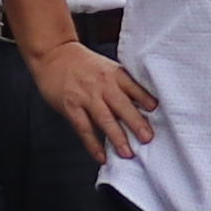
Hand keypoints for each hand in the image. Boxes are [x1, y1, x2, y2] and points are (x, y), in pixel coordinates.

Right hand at [27, 37, 156, 168]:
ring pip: (104, 119)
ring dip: (117, 137)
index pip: (134, 88)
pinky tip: (102, 156)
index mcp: (114, 74)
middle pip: (122, 106)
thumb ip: (123, 85)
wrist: (53, 54)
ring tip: (127, 153)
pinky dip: (93, 144)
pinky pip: (84, 128)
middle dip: (136, 123)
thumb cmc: (83, 64)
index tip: (157, 111)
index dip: (145, 99)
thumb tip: (142, 107)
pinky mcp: (71, 106)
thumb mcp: (107, 68)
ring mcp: (86, 96)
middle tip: (147, 138)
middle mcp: (102, 85)